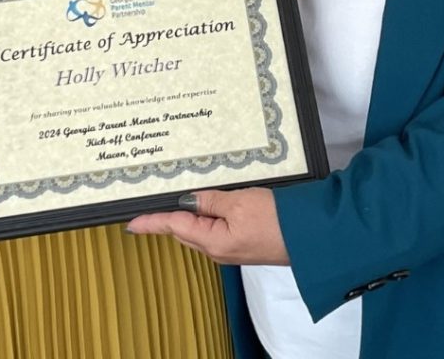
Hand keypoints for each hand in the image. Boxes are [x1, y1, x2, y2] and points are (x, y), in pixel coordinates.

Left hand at [126, 187, 289, 265]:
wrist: (312, 237)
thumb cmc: (278, 221)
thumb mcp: (240, 202)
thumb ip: (212, 199)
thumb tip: (190, 199)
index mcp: (213, 242)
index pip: (175, 226)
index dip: (152, 222)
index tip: (131, 222)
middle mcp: (219, 248)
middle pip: (185, 229)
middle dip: (168, 216)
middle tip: (151, 200)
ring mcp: (233, 246)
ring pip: (201, 227)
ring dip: (189, 212)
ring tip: (177, 195)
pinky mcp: (245, 240)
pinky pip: (218, 226)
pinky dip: (208, 212)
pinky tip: (209, 200)